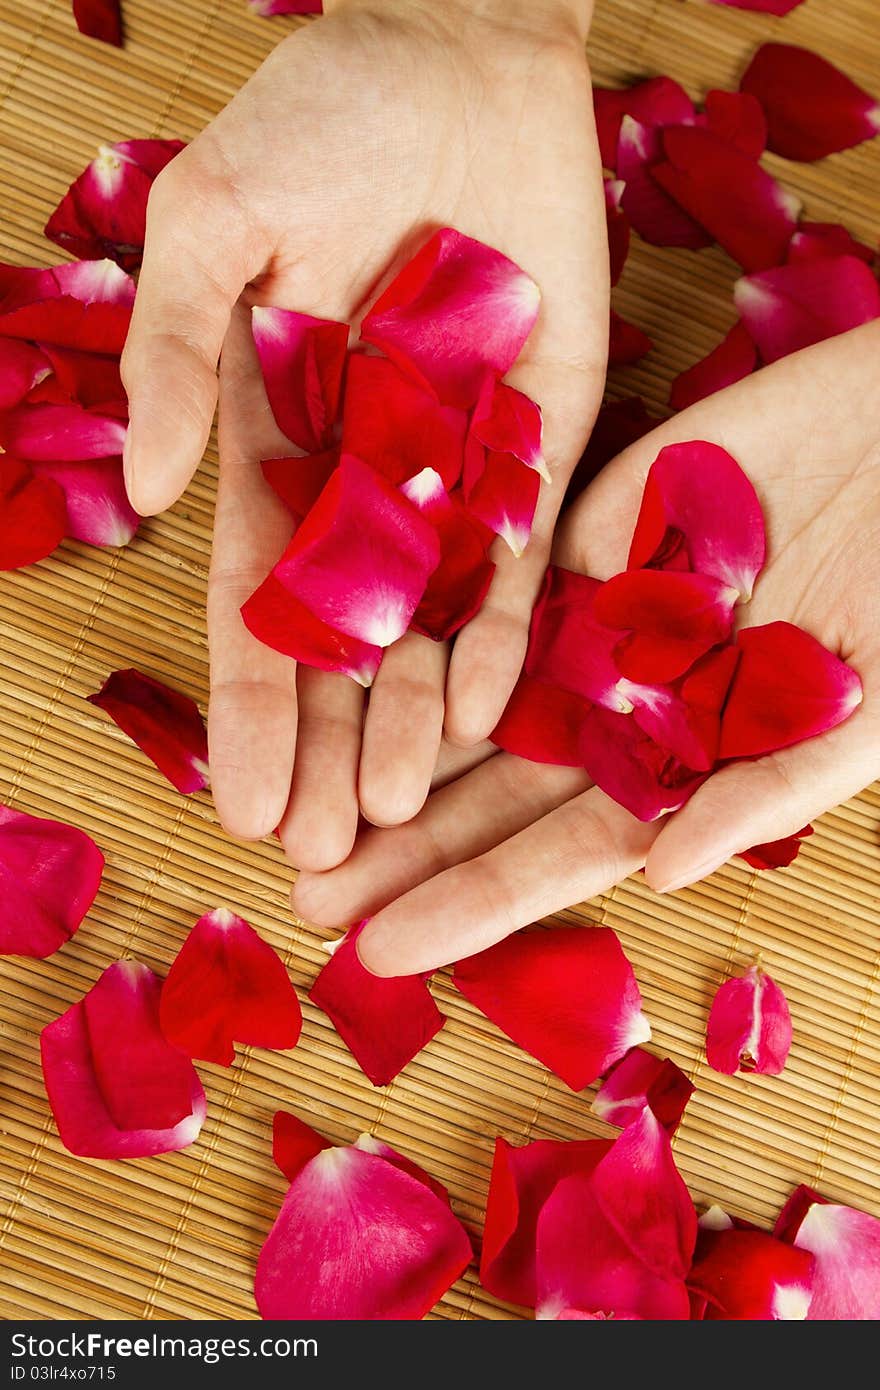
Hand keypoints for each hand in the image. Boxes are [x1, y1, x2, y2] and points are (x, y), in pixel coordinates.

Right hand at [120, 0, 607, 867]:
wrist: (457, 58)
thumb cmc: (318, 121)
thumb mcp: (213, 226)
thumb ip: (176, 353)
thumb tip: (154, 487)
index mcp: (275, 447)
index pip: (254, 605)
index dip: (247, 705)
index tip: (241, 802)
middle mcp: (364, 483)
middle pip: (341, 643)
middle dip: (325, 745)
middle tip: (316, 849)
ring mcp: (455, 473)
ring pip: (430, 622)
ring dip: (410, 718)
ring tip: (395, 809)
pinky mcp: (541, 441)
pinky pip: (522, 555)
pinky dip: (502, 631)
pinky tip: (481, 712)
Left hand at [289, 322, 879, 973]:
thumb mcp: (866, 704)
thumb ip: (769, 786)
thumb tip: (669, 873)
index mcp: (681, 763)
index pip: (559, 851)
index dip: (473, 904)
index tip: (381, 954)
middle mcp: (619, 703)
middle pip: (488, 786)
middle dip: (398, 844)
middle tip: (300, 894)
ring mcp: (588, 616)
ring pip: (464, 693)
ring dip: (381, 745)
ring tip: (289, 797)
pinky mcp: (571, 526)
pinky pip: (478, 582)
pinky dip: (413, 620)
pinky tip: (329, 657)